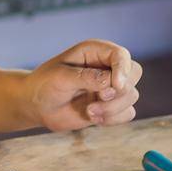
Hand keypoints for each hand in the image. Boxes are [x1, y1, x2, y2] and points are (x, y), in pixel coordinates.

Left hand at [26, 39, 141, 130]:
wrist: (37, 106)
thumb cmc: (44, 85)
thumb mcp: (60, 77)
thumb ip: (86, 77)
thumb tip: (111, 82)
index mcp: (93, 51)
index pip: (120, 55)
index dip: (122, 69)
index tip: (115, 86)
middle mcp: (106, 66)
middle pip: (134, 73)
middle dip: (119, 91)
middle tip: (99, 98)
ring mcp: (110, 86)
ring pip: (132, 95)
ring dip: (112, 108)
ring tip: (89, 111)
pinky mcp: (111, 105)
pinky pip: (128, 113)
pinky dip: (114, 119)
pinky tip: (94, 118)